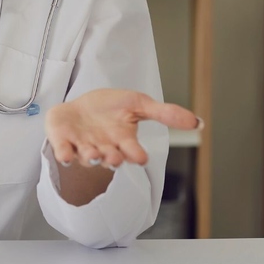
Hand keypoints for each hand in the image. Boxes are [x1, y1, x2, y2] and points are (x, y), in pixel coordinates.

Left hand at [45, 88, 199, 169]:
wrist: (78, 105)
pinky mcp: (64, 142)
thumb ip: (166, 113)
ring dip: (91, 157)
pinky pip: (64, 152)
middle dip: (112, 159)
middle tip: (114, 158)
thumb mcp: (139, 104)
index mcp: (123, 141)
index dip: (136, 155)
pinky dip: (64, 154)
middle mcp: (104, 148)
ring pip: (88, 157)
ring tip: (94, 154)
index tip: (140, 157)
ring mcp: (83, 147)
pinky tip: (65, 155)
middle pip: (110, 158)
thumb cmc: (110, 108)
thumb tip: (199, 122)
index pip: (132, 151)